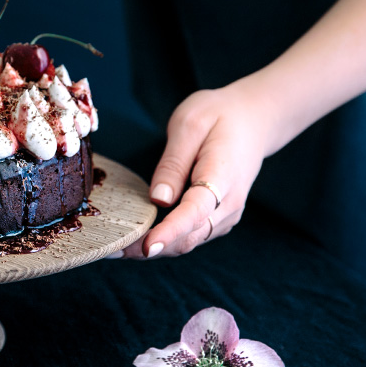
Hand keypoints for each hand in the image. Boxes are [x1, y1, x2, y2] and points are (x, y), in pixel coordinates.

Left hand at [117, 82, 269, 258]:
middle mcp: (230, 204)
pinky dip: (166, 241)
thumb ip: (173, 163)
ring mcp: (227, 214)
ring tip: (117, 248)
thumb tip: (158, 198)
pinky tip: (139, 238)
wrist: (254, 119)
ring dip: (155, 248)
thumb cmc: (219, 116)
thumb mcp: (189, 125)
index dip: (170, 231)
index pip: (195, 211)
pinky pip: (191, 236)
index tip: (147, 247)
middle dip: (150, 248)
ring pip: (189, 242)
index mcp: (223, 176)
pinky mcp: (219, 218)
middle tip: (111, 250)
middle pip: (189, 236)